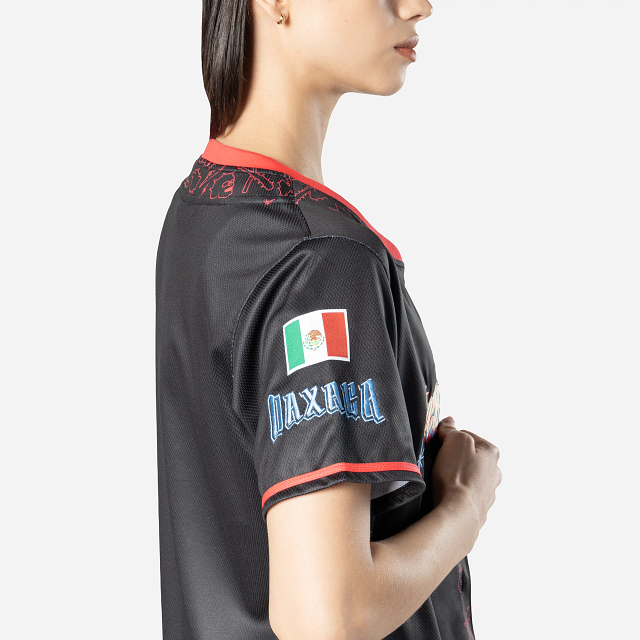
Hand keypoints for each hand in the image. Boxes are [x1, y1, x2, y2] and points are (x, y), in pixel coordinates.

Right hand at [431, 416, 501, 538]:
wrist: (457, 515)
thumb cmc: (457, 476)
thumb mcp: (453, 441)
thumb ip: (451, 429)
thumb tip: (449, 422)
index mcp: (491, 452)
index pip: (466, 435)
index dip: (450, 438)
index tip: (440, 445)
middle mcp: (494, 471)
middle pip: (468, 456)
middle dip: (454, 457)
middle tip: (439, 462)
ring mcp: (488, 491)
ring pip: (468, 476)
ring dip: (456, 475)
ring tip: (441, 480)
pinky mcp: (479, 508)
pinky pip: (465, 494)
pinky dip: (457, 492)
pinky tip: (447, 494)